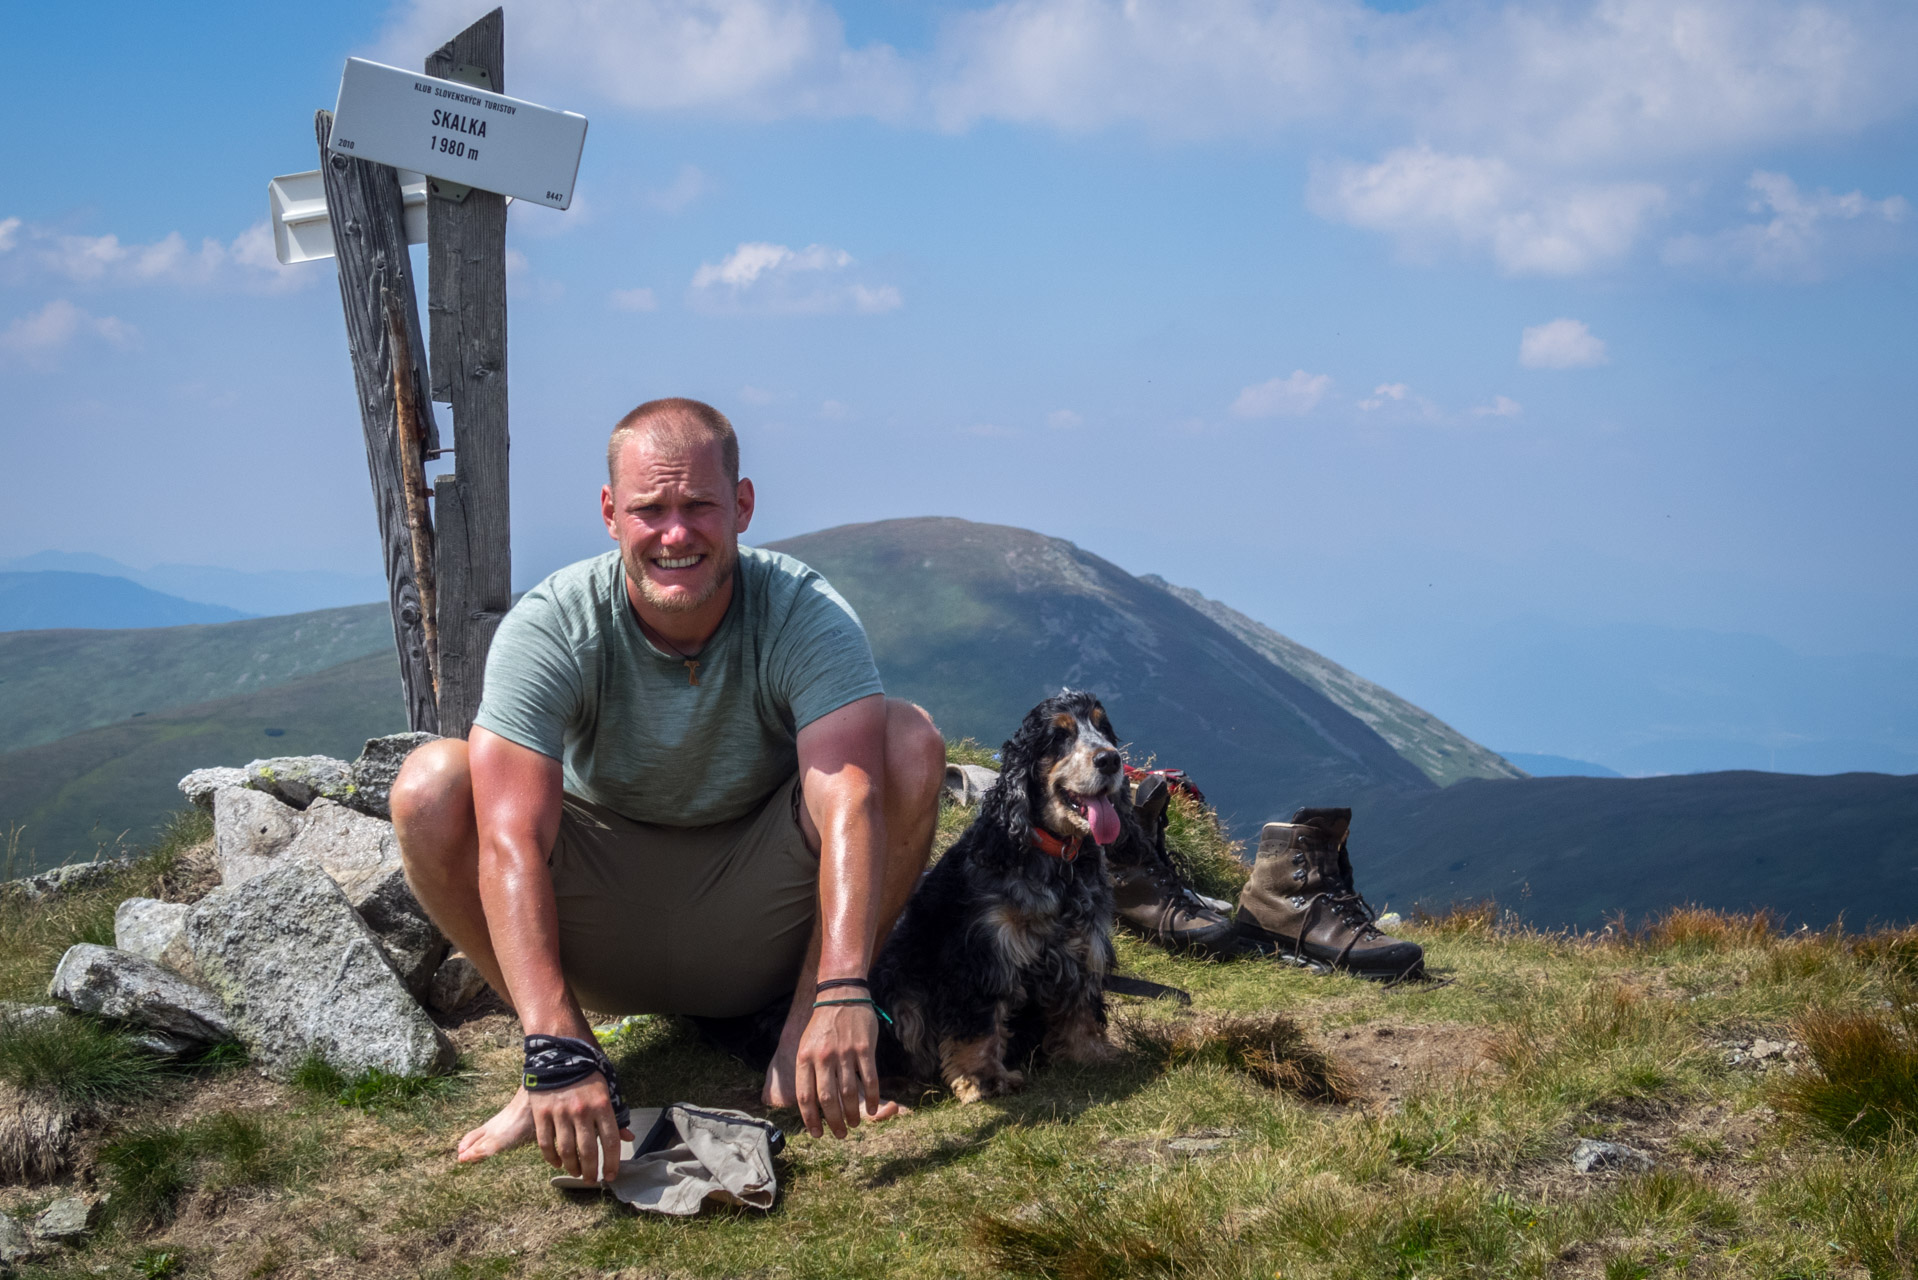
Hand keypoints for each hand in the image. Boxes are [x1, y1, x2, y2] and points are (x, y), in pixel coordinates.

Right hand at [529, 1074, 632, 1182]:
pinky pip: (546, 1143)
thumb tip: (629, 1138)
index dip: (612, 1162)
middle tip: (592, 1180)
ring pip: (567, 1150)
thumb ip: (617, 1114)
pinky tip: (557, 1163)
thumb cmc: (588, 1073)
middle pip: (588, 1151)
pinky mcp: (541, 1113)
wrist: (559, 1053)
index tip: (611, 1175)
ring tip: (577, 1173)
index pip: (611, 1141)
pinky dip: (551, 1158)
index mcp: (602, 1105)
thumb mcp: (608, 1089)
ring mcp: (560, 1113)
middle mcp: (582, 1111)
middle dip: (592, 1170)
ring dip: (572, 1167)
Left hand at [794, 1001, 893, 1138]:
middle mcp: (823, 1057)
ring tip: (855, 1124)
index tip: (818, 1133)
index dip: (811, 1119)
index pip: (805, 1097)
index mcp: (805, 1058)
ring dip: (852, 1113)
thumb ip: (806, 1070)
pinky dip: (871, 1097)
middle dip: (834, 1121)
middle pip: (827, 1099)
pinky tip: (872, 1109)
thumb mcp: (805, 1045)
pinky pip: (869, 1079)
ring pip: (848, 1092)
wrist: (842, 995)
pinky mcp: (863, 1049)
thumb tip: (809, 1103)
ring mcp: (844, 1053)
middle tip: (841, 1134)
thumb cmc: (822, 1025)